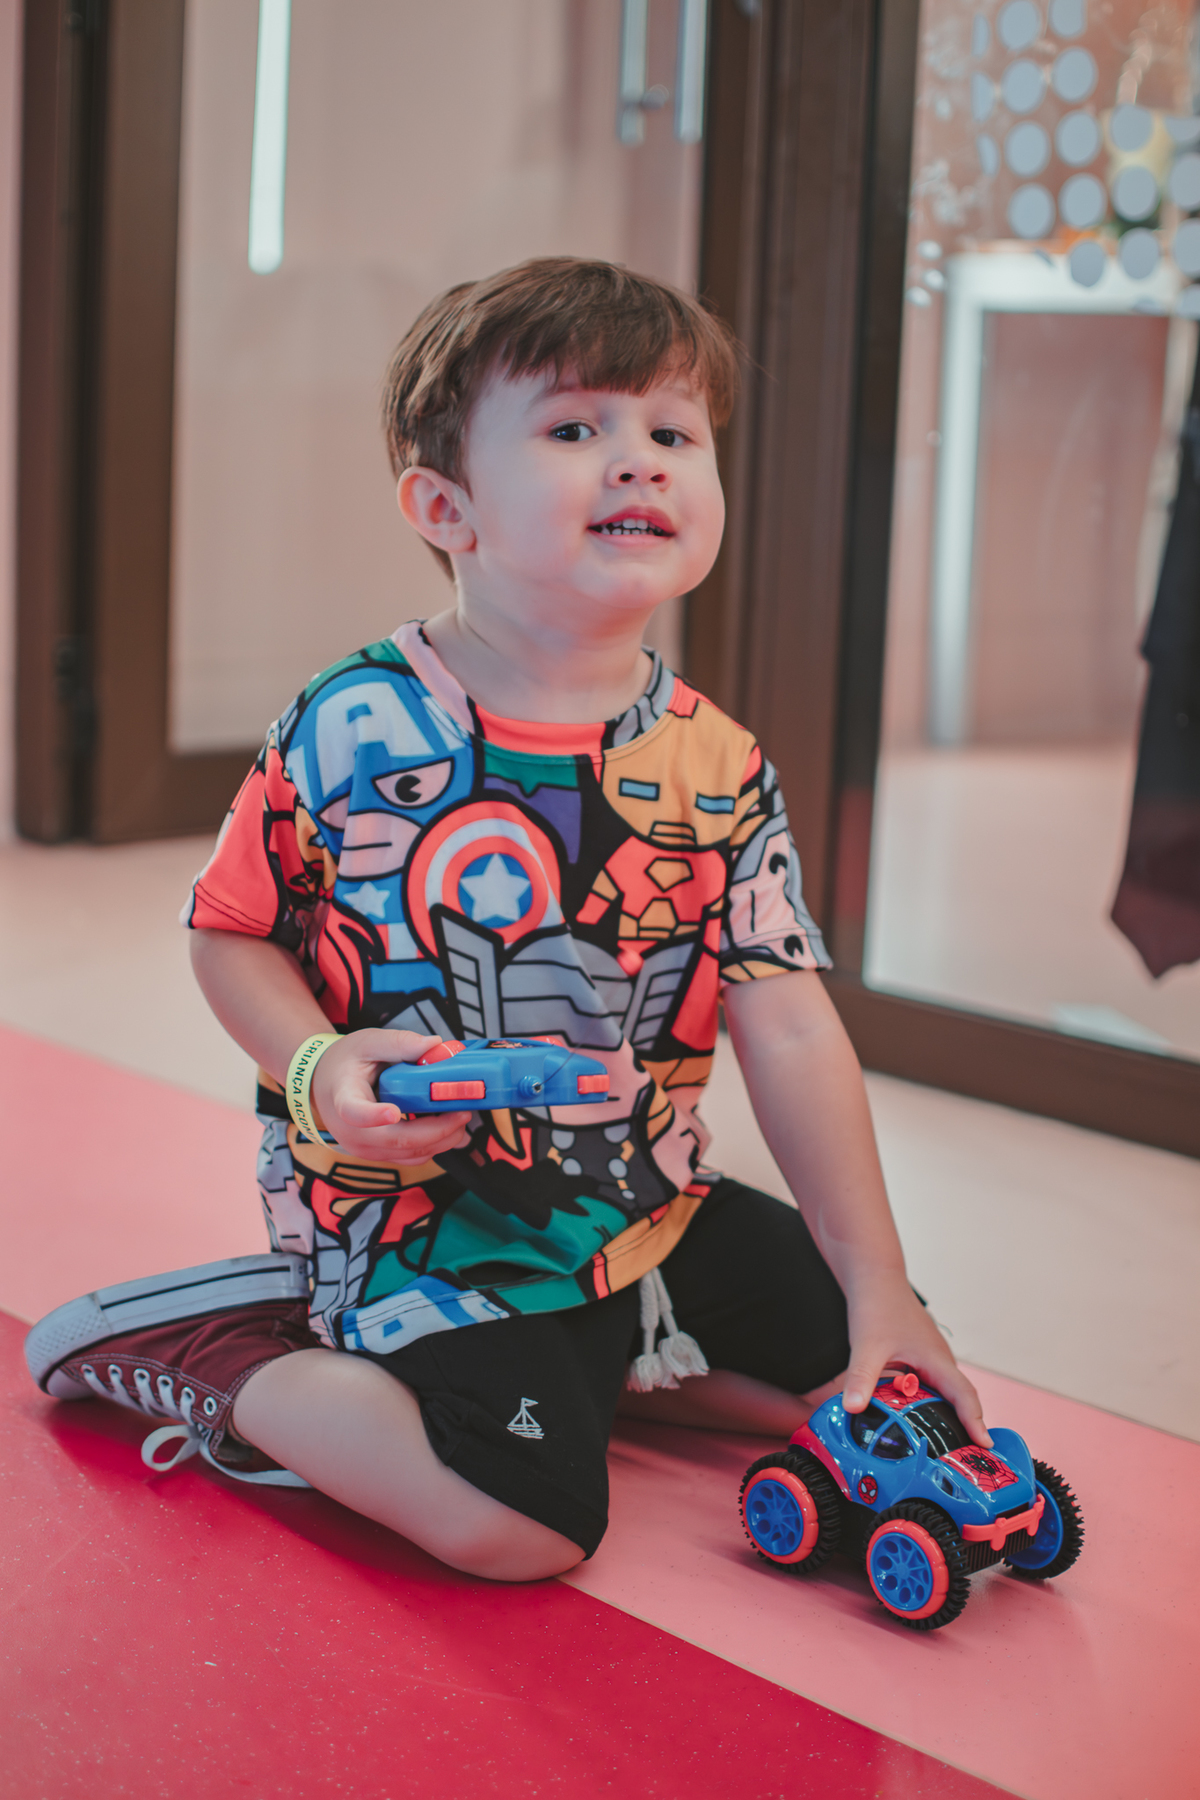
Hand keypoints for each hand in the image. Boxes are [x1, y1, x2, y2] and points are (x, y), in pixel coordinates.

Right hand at [309, 1030, 471, 1164]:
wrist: (325, 1085)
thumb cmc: (346, 1063)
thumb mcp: (368, 1042)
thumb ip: (399, 1042)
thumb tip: (435, 1045)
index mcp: (344, 1099)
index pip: (354, 1112)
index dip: (374, 1116)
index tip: (393, 1111)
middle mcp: (353, 1132)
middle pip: (397, 1140)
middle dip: (437, 1129)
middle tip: (463, 1112)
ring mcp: (366, 1149)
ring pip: (409, 1154)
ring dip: (441, 1139)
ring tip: (462, 1116)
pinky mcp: (380, 1155)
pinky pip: (411, 1157)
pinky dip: (434, 1145)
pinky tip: (449, 1126)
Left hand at [841, 1268, 990, 1447]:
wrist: (874, 1278)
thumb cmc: (878, 1305)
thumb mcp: (867, 1345)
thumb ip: (861, 1378)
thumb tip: (852, 1408)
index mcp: (937, 1359)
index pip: (964, 1396)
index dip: (975, 1422)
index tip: (986, 1446)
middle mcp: (939, 1361)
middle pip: (958, 1399)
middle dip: (964, 1428)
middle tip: (963, 1459)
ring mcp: (930, 1359)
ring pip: (942, 1393)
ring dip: (943, 1416)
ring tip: (942, 1447)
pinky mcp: (918, 1357)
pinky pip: (928, 1386)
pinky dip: (925, 1403)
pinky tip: (910, 1417)